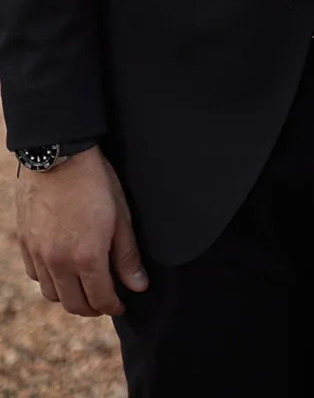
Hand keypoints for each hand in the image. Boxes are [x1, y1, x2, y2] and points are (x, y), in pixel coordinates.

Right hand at [16, 145, 147, 316]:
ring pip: (52, 294)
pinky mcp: (25, 243)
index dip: (113, 306)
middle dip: (92, 308)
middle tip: (104, 301)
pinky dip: (49, 280)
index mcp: (86, 257)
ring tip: (84, 287)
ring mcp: (38, 254)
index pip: (100, 299)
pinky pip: (35, 276)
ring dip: (69, 297)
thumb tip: (138, 285)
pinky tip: (61, 270)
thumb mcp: (120, 216)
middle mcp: (58, 263)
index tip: (122, 304)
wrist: (58, 155)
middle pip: (74, 304)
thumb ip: (127, 256)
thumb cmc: (95, 181)